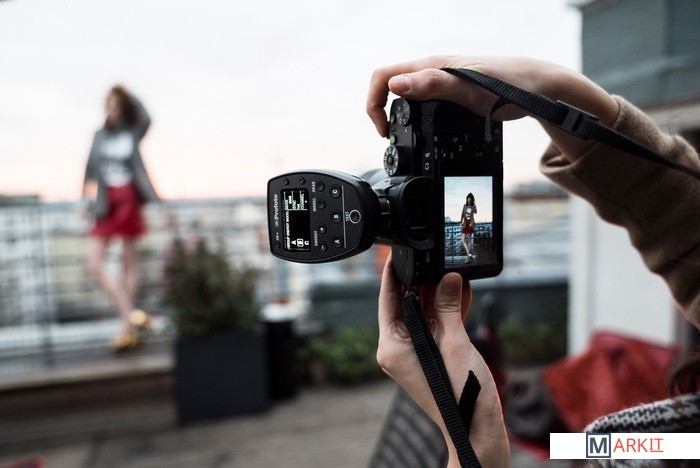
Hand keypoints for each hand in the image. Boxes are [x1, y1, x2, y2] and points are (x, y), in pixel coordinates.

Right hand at [367, 55, 619, 162]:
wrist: (537, 88)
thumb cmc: (508, 84)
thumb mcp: (467, 87)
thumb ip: (431, 84)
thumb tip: (395, 86)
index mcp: (430, 67)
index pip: (382, 77)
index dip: (374, 104)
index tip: (385, 131)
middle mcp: (431, 73)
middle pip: (390, 88)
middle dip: (383, 113)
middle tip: (391, 138)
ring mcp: (441, 84)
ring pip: (405, 98)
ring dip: (398, 117)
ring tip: (405, 139)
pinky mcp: (451, 95)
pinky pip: (423, 106)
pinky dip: (416, 121)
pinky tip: (426, 133)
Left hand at [377, 255, 508, 466]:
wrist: (475, 429)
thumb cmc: (459, 395)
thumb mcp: (454, 342)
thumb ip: (448, 307)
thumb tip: (447, 278)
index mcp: (391, 346)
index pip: (387, 300)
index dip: (392, 275)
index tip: (395, 254)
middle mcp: (396, 349)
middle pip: (405, 305)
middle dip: (422, 282)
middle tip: (433, 258)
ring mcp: (412, 353)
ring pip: (423, 314)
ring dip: (438, 296)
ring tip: (452, 273)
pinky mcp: (428, 356)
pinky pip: (434, 327)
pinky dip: (447, 313)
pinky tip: (461, 294)